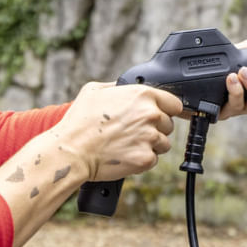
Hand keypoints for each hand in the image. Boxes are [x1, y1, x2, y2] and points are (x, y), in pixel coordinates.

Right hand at [55, 82, 183, 180]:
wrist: (72, 151)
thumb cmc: (79, 122)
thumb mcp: (94, 90)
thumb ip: (116, 86)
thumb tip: (123, 86)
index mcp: (142, 95)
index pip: (174, 103)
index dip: (167, 110)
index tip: (163, 116)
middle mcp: (150, 114)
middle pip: (168, 124)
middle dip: (155, 129)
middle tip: (133, 133)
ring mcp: (150, 137)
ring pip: (163, 143)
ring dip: (150, 145)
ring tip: (127, 144)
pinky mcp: (146, 158)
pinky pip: (153, 159)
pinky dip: (141, 160)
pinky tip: (125, 155)